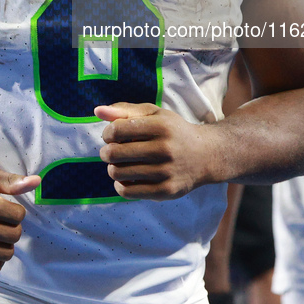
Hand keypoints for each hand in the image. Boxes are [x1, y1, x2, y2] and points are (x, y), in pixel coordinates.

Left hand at [94, 102, 208, 199]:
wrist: (206, 155)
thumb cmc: (173, 132)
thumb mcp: (154, 114)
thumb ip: (125, 111)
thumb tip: (97, 111)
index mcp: (160, 126)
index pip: (117, 130)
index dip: (107, 133)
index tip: (111, 136)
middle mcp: (164, 149)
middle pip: (115, 153)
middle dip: (106, 153)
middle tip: (111, 152)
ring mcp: (166, 171)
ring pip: (119, 173)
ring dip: (113, 169)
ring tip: (119, 165)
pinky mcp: (166, 191)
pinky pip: (128, 192)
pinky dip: (120, 186)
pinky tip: (126, 179)